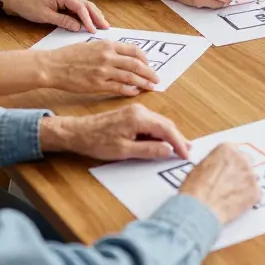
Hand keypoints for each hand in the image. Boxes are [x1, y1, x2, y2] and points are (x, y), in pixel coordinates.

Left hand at [1, 0, 108, 32]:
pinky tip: (92, 23)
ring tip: (103, 26)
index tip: (93, 30)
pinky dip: (86, 16)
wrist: (18, 1)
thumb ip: (63, 21)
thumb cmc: (29, 6)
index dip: (88, 19)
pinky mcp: (65, 3)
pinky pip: (79, 9)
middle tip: (106, 28)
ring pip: (85, 7)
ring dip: (94, 16)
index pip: (80, 7)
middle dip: (97, 16)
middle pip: (87, 5)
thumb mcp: (45, 16)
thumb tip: (78, 27)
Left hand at [40, 104, 190, 160]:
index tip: (186, 154)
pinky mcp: (131, 114)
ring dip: (169, 136)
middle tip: (188, 151)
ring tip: (178, 148)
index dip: (179, 143)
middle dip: (177, 138)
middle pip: (166, 124)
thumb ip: (149, 150)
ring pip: (159, 123)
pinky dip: (158, 133)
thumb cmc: (97, 142)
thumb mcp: (124, 151)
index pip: (167, 129)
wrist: (77, 132)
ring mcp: (135, 111)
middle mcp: (140, 110)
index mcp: (139, 118)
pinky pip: (151, 123)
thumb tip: (169, 150)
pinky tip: (161, 142)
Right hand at [41, 39, 159, 96]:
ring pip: (130, 77)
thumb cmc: (69, 55)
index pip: (134, 51)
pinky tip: (134, 92)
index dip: (144, 59)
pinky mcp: (97, 85)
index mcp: (107, 45)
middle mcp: (108, 57)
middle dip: (149, 72)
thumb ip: (107, 49)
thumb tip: (122, 55)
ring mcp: (103, 71)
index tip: (148, 65)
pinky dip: (129, 90)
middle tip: (156, 79)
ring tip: (150, 87)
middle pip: (136, 64)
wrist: (53, 66)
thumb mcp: (90, 45)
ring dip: (143, 83)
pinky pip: (119, 88)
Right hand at [178, 143, 261, 224]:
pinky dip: (248, 199)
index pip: (234, 152)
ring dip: (244, 185)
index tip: (227, 170)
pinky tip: (236, 204)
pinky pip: (255, 193)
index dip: (230, 163)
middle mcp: (242, 159)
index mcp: (227, 149)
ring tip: (231, 196)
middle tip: (230, 183)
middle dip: (240, 172)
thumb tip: (218, 168)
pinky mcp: (256, 192)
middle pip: (246, 162)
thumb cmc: (195, 189)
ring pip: (251, 178)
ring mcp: (251, 175)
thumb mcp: (200, 168)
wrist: (199, 208)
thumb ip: (215, 163)